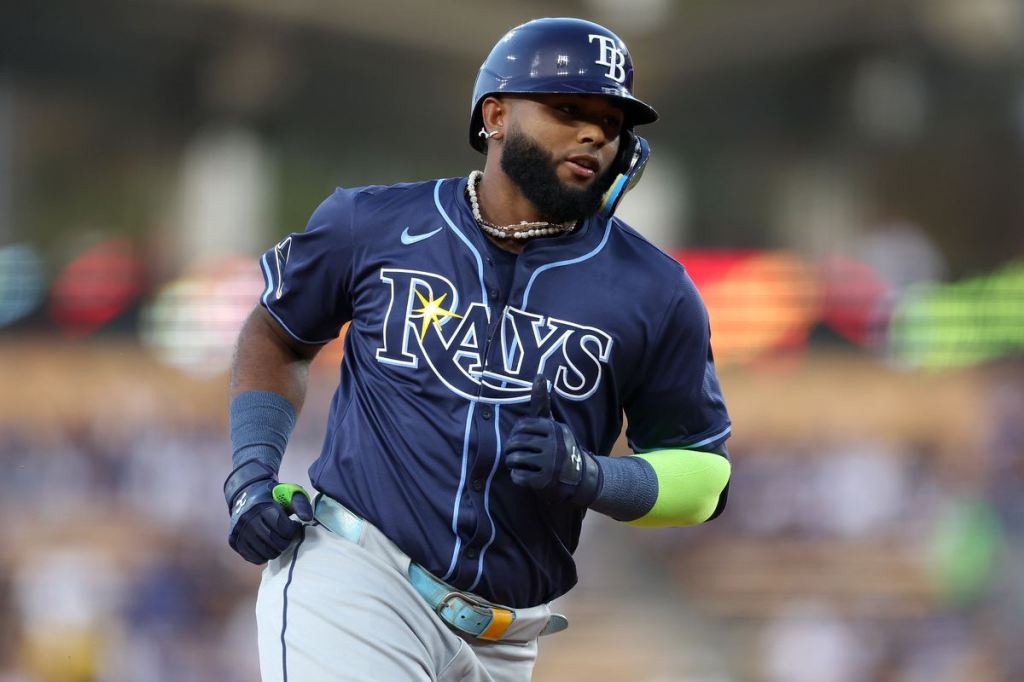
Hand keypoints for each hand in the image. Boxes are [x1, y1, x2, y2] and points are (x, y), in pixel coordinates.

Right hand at [224, 461, 313, 563]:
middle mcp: (248, 520)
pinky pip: (254, 558)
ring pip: (265, 552)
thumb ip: (301, 504)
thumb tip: (307, 518)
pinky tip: (268, 546)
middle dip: (286, 541)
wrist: (245, 494)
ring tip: (279, 541)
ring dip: (276, 550)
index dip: (292, 530)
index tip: (293, 525)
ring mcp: (240, 532)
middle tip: (287, 536)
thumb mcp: (288, 494)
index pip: (283, 529)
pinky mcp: (234, 541)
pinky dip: (264, 556)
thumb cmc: (271, 496)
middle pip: (275, 542)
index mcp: (262, 507)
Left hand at [504, 375, 601, 504]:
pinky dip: (518, 477)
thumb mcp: (552, 423)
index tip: (524, 439)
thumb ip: (541, 402)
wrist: (579, 477)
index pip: (520, 426)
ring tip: (522, 464)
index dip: (517, 434)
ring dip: (514, 463)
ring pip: (514, 459)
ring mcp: (549, 464)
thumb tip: (538, 375)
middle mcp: (553, 445)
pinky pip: (518, 476)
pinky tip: (527, 475)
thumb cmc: (558, 446)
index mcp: (553, 428)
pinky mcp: (544, 482)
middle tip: (520, 454)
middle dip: (513, 449)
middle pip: (515, 442)